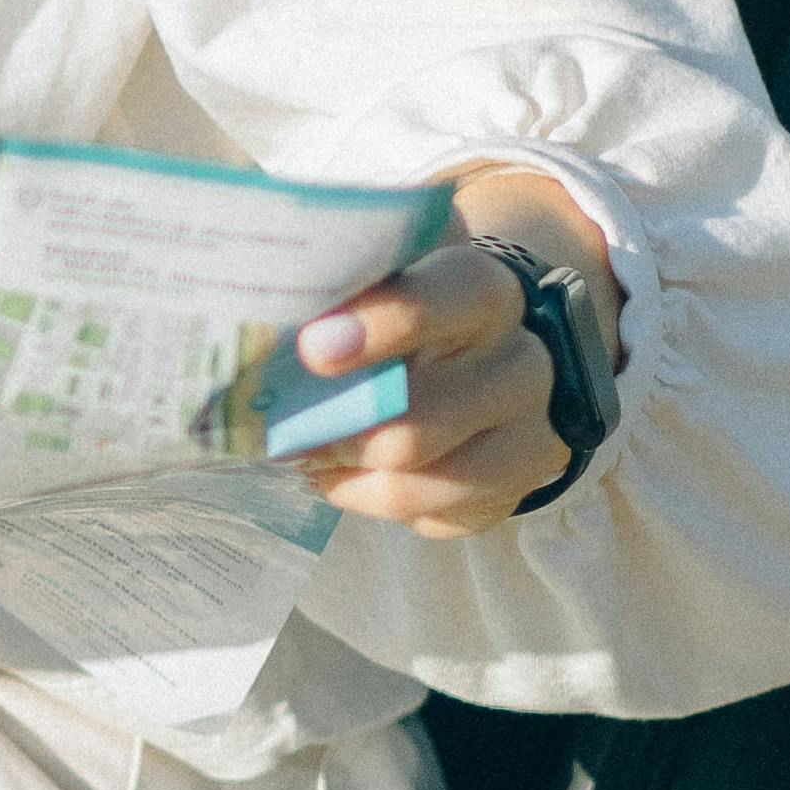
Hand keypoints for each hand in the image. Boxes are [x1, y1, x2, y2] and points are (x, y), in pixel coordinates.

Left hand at [287, 171, 619, 536]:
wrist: (478, 353)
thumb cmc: (405, 307)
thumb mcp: (386, 272)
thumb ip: (344, 273)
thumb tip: (261, 286)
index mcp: (487, 293)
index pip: (457, 297)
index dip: (390, 322)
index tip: (314, 348)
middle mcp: (522, 363)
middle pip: (425, 418)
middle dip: (339, 431)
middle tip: (282, 427)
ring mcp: (528, 433)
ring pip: (423, 481)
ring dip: (348, 473)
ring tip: (306, 453)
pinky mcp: (513, 490)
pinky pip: (434, 517)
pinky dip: (373, 500)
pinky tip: (348, 474)